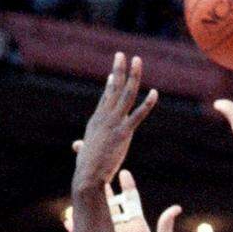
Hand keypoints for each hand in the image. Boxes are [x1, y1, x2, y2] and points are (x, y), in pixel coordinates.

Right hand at [65, 162, 180, 231]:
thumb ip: (165, 227)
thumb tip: (176, 208)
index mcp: (137, 227)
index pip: (130, 200)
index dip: (127, 186)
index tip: (123, 172)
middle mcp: (122, 229)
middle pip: (111, 202)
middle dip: (104, 186)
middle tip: (98, 171)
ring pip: (97, 214)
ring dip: (89, 202)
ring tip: (81, 188)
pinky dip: (77, 226)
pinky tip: (70, 217)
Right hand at [72, 52, 157, 192]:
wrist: (88, 177)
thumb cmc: (85, 169)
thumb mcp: (84, 153)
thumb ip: (82, 147)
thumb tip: (77, 146)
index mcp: (96, 121)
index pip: (105, 97)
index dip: (111, 83)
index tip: (115, 72)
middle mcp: (104, 117)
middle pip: (113, 88)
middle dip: (119, 69)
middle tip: (122, 54)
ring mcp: (114, 123)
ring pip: (126, 94)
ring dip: (133, 76)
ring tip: (137, 60)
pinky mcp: (123, 133)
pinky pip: (138, 115)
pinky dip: (147, 104)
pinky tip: (155, 93)